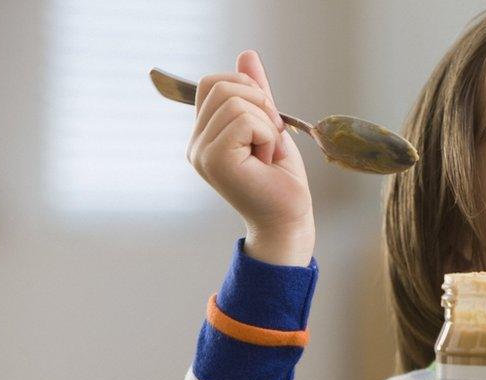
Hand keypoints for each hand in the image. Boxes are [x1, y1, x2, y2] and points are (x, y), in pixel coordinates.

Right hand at [187, 50, 313, 265]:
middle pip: (222, 85)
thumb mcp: (270, 124)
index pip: (212, 82)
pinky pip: (246, 120)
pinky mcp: (215, 159)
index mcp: (204, 134)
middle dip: (259, 105)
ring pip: (236, 102)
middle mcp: (196, 143)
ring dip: (266, 125)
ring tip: (266, 154)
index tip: (265, 122)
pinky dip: (267, 136)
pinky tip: (266, 161)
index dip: (247, 90)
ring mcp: (201, 152)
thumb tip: (247, 54)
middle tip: (269, 140)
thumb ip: (256, 92)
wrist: (289, 218)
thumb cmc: (281, 179)